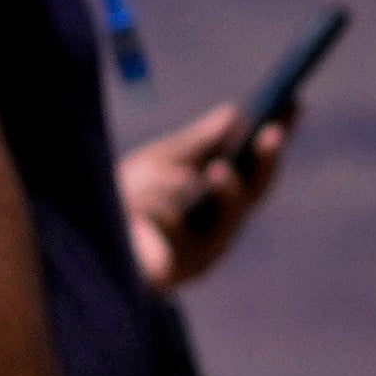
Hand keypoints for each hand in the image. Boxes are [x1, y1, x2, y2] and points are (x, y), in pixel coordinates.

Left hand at [123, 100, 281, 294]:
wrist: (82, 246)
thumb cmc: (123, 202)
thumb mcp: (161, 161)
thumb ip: (196, 143)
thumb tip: (235, 114)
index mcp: (219, 203)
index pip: (258, 168)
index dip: (278, 140)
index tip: (294, 105)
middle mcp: (220, 230)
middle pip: (254, 195)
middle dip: (265, 163)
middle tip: (269, 133)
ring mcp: (203, 254)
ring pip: (222, 212)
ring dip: (197, 186)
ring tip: (184, 174)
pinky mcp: (178, 270)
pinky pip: (177, 227)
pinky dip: (157, 208)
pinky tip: (139, 207)